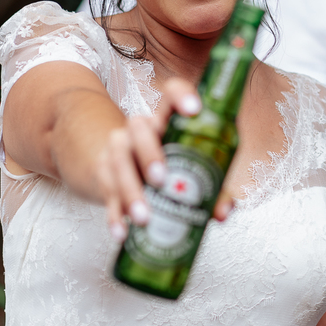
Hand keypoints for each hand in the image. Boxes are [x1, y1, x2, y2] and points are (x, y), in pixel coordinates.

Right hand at [103, 78, 231, 240]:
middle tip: (162, 179)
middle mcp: (139, 130)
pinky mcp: (102, 174)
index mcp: (165, 121)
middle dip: (150, 153)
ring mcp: (118, 149)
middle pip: (139, 127)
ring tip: (145, 218)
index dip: (182, 96)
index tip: (194, 109)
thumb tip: (223, 211)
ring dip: (132, 191)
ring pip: (119, 162)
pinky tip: (122, 231)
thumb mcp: (187, 168)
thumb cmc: (164, 163)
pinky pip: (106, 191)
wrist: (114, 165)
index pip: (171, 94)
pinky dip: (114, 214)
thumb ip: (211, 188)